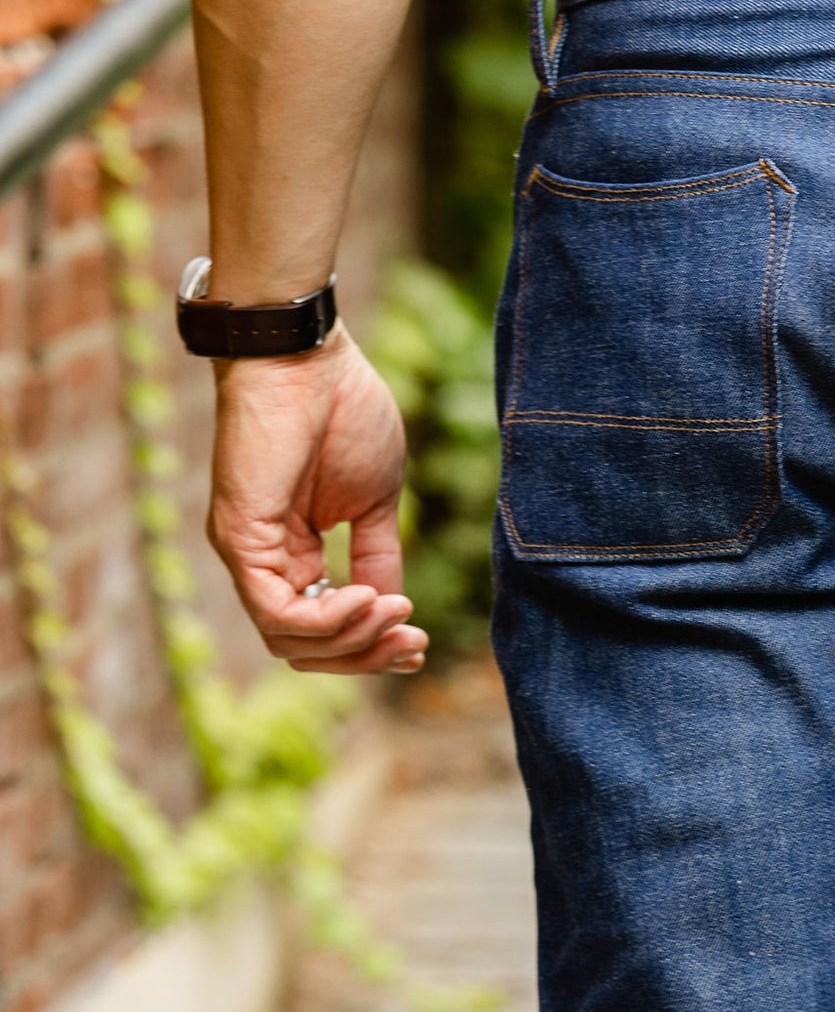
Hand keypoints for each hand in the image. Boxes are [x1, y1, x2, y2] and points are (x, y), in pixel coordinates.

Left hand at [207, 325, 427, 675]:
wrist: (305, 355)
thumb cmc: (340, 410)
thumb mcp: (374, 502)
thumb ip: (378, 557)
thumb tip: (391, 606)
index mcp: (292, 552)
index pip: (322, 628)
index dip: (371, 647)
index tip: (418, 642)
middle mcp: (263, 560)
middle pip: (305, 649)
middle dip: (366, 656)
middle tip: (412, 640)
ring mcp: (246, 554)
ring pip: (290, 643)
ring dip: (353, 639)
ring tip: (392, 612)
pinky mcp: (239, 541)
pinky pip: (278, 614)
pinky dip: (328, 620)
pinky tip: (367, 600)